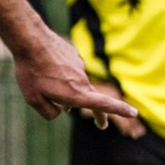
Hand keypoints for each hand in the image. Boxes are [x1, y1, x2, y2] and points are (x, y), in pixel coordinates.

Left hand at [13, 31, 141, 135]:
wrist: (30, 40)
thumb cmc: (31, 72)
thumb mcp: (33, 99)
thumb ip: (49, 112)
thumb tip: (61, 111)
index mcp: (76, 93)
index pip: (103, 104)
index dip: (119, 110)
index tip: (134, 112)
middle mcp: (82, 80)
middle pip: (91, 98)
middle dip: (97, 112)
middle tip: (101, 124)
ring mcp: (79, 66)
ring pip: (74, 84)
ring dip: (65, 88)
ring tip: (42, 80)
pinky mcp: (74, 56)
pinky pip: (68, 70)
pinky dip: (60, 74)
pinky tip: (45, 68)